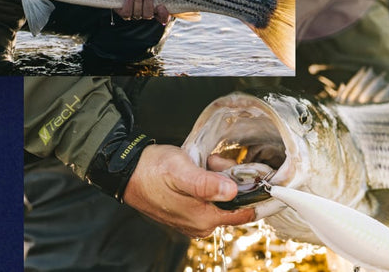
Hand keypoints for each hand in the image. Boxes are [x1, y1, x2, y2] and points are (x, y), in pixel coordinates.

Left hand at [115, 0, 169, 23]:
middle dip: (148, 4)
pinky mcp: (124, 13)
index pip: (163, 18)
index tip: (161, 6)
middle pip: (148, 15)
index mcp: (157, 9)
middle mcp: (146, 14)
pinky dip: (129, 6)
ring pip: (137, 14)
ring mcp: (135, 14)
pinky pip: (126, 14)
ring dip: (138, 3)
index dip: (163, 14)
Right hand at [122, 144, 254, 237]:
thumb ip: (206, 183)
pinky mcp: (188, 213)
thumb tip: (232, 191)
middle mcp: (201, 225)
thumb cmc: (152, 171)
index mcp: (203, 219)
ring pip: (222, 198)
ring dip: (219, 179)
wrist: (127, 174)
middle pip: (235, 203)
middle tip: (214, 162)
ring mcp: (195, 221)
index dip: (256, 195)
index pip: (245, 214)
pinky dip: (210, 182)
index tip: (261, 177)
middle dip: (232, 180)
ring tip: (203, 164)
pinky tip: (198, 170)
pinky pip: (210, 197)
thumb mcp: (181, 171)